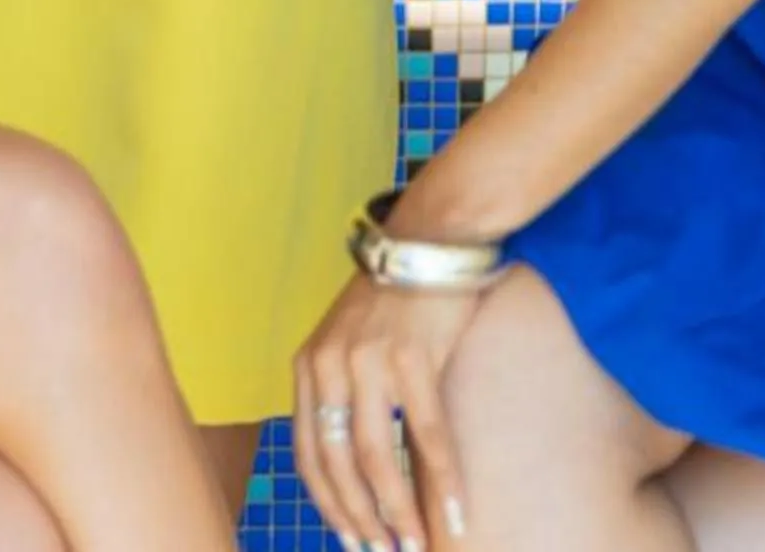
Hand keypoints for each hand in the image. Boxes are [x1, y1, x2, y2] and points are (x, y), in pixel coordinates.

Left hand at [294, 271, 481, 551]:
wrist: (430, 243)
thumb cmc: (393, 301)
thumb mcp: (348, 343)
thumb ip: (341, 394)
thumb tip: (353, 472)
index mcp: (308, 364)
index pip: (308, 453)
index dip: (329, 504)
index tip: (349, 540)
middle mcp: (330, 362)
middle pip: (339, 463)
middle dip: (361, 519)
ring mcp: (369, 358)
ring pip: (377, 458)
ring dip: (398, 512)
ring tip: (415, 545)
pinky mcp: (412, 355)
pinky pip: (427, 434)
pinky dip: (443, 480)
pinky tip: (456, 512)